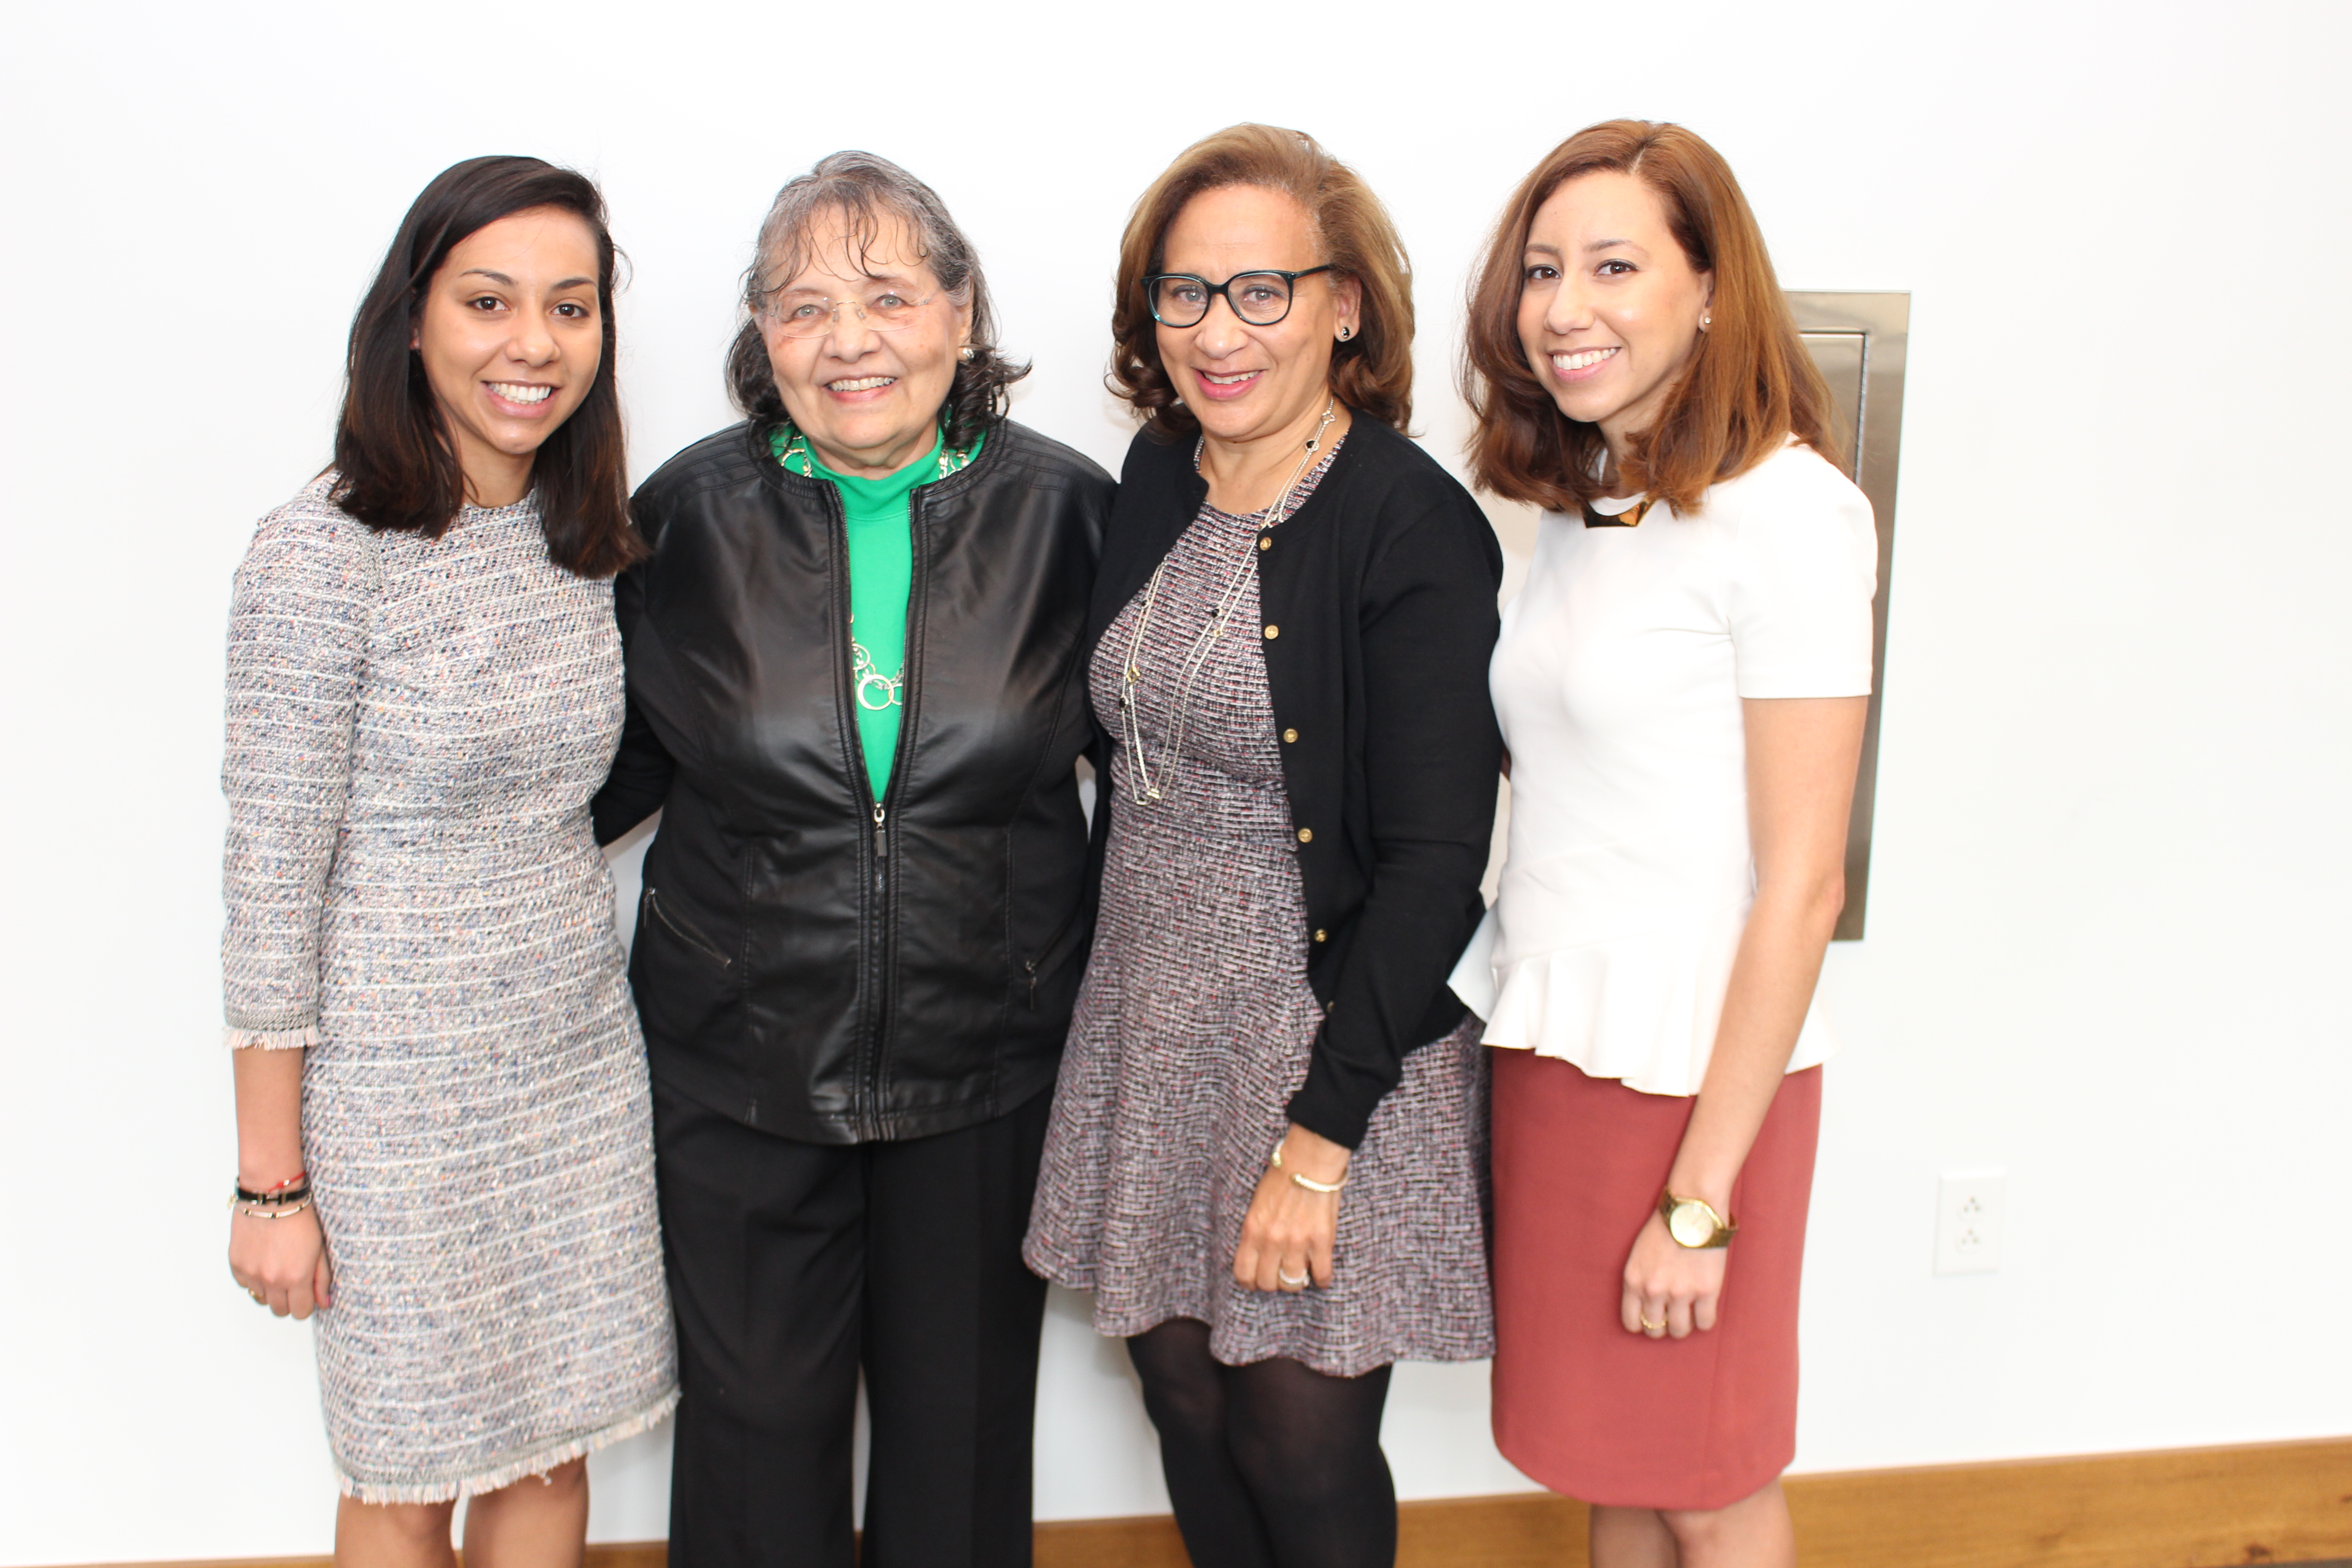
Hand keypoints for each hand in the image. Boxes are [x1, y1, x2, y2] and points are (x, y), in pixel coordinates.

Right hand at [229, 1203, 332, 1319]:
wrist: (272, 1199)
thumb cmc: (299, 1219)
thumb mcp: (319, 1249)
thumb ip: (321, 1280)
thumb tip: (323, 1303)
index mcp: (296, 1277)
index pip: (300, 1312)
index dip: (305, 1305)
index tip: (306, 1295)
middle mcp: (272, 1280)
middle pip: (280, 1311)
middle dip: (288, 1300)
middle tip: (292, 1281)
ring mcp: (252, 1274)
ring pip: (261, 1300)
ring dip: (270, 1290)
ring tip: (277, 1267)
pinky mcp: (237, 1265)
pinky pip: (246, 1285)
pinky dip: (254, 1279)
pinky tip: (263, 1261)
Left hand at [1231, 1124, 1348, 1292]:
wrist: (1309, 1161)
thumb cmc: (1281, 1178)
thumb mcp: (1256, 1206)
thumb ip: (1255, 1232)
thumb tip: (1258, 1256)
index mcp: (1252, 1230)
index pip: (1244, 1273)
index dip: (1250, 1282)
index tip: (1256, 1281)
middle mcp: (1272, 1241)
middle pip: (1267, 1283)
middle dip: (1273, 1283)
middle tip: (1280, 1275)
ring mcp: (1297, 1243)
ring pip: (1292, 1283)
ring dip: (1296, 1281)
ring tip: (1300, 1272)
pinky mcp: (1321, 1241)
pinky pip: (1322, 1274)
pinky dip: (1322, 1279)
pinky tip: (1320, 1274)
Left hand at [1621, 1210, 1725, 1339]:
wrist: (1692, 1210)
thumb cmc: (1664, 1228)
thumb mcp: (1638, 1255)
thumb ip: (1640, 1281)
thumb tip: (1646, 1306)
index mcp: (1634, 1281)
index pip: (1632, 1323)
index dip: (1642, 1324)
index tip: (1651, 1318)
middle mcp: (1654, 1290)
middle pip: (1656, 1330)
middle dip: (1663, 1326)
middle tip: (1671, 1315)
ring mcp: (1680, 1293)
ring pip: (1680, 1331)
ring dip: (1684, 1325)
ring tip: (1688, 1313)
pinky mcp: (1706, 1291)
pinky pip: (1705, 1323)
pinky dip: (1704, 1320)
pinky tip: (1704, 1308)